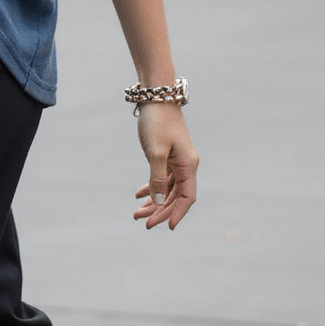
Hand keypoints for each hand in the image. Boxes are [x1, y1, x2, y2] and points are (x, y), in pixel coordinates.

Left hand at [133, 102, 197, 230]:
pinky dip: (151, 188)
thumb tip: (158, 201)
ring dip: (153, 202)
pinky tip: (138, 195)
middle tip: (143, 223)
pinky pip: (161, 179)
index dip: (178, 213)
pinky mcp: (167, 156)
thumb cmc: (158, 122)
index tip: (168, 227)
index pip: (187, 197)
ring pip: (167, 189)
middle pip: (175, 196)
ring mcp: (176, 161)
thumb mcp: (155, 151)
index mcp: (188, 165)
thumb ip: (157, 177)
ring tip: (136, 214)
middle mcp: (185, 165)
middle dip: (160, 211)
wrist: (157, 98)